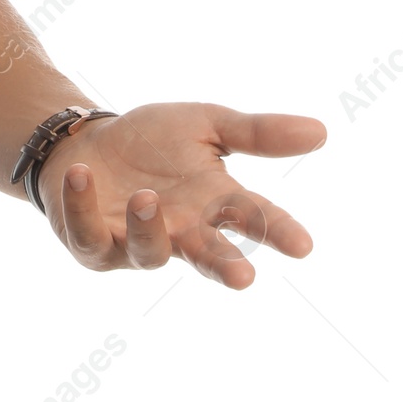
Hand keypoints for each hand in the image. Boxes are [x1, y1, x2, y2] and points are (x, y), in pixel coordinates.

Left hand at [37, 102, 324, 287]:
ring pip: (149, 252)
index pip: (256, 219)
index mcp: (214, 205)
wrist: (85, 142)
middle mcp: (181, 231)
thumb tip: (320, 130)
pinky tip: (82, 176)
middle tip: (243, 277)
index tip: (302, 245)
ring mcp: (136, 242)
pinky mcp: (92, 241)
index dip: (278, 232)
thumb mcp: (204, 124)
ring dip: (149, 229)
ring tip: (146, 199)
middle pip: (208, 257)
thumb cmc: (152, 142)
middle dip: (224, 267)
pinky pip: (87, 233)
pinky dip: (82, 206)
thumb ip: (256, 133)